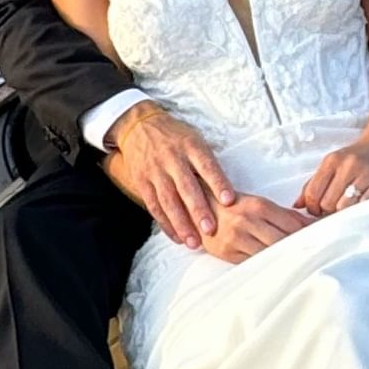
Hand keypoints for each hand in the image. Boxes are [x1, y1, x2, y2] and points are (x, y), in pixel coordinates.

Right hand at [102, 102, 235, 247]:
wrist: (138, 126)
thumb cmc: (175, 136)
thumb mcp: (194, 139)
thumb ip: (207, 162)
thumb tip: (227, 191)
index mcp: (190, 145)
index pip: (206, 165)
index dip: (218, 183)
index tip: (230, 200)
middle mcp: (172, 158)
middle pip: (186, 187)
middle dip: (198, 210)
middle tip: (210, 229)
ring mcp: (155, 171)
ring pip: (168, 201)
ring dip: (181, 224)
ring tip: (194, 243)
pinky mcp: (142, 182)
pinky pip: (154, 206)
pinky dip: (165, 224)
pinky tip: (177, 237)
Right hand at [202, 193, 313, 264]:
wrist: (198, 209)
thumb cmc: (233, 205)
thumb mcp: (258, 203)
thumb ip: (284, 214)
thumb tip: (311, 224)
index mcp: (258, 206)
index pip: (291, 224)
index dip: (307, 234)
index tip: (321, 240)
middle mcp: (248, 221)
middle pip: (282, 241)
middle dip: (298, 248)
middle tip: (314, 256)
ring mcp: (237, 239)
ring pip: (269, 254)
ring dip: (284, 259)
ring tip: (298, 264)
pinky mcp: (227, 253)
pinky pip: (252, 263)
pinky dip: (266, 266)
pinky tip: (276, 268)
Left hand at [295, 110, 368, 216]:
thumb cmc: (353, 157)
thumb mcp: (331, 164)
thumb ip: (312, 184)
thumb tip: (297, 205)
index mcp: (332, 161)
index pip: (313, 192)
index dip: (311, 207)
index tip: (316, 210)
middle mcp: (348, 166)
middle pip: (328, 203)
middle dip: (327, 211)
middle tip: (331, 209)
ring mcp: (366, 174)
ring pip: (345, 207)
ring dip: (342, 212)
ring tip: (344, 207)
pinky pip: (364, 206)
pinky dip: (358, 209)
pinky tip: (358, 204)